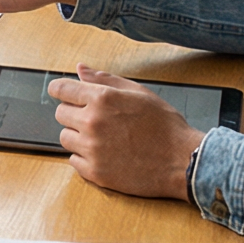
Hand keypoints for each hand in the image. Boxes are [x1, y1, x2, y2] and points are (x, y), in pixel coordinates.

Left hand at [50, 64, 202, 200]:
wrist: (183, 161)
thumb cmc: (165, 126)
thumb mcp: (138, 92)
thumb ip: (105, 80)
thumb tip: (80, 69)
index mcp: (102, 99)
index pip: (61, 89)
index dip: (61, 90)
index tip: (62, 94)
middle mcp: (93, 123)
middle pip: (60, 114)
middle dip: (74, 114)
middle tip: (96, 119)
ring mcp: (92, 149)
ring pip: (65, 138)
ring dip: (78, 137)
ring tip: (103, 138)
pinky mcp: (95, 173)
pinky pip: (74, 161)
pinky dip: (85, 158)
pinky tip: (105, 154)